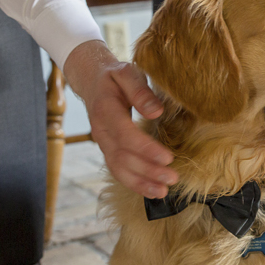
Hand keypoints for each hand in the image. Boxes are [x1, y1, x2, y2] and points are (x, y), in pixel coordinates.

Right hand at [63, 40, 177, 198]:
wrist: (92, 82)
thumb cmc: (114, 77)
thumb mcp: (127, 72)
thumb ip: (140, 91)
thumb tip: (155, 111)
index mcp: (105, 109)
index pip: (125, 135)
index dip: (146, 149)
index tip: (168, 158)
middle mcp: (101, 130)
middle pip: (122, 157)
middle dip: (148, 170)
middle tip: (172, 178)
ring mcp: (102, 143)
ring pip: (118, 168)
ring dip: (141, 183)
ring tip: (163, 192)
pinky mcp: (108, 151)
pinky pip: (118, 171)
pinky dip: (134, 184)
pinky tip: (152, 191)